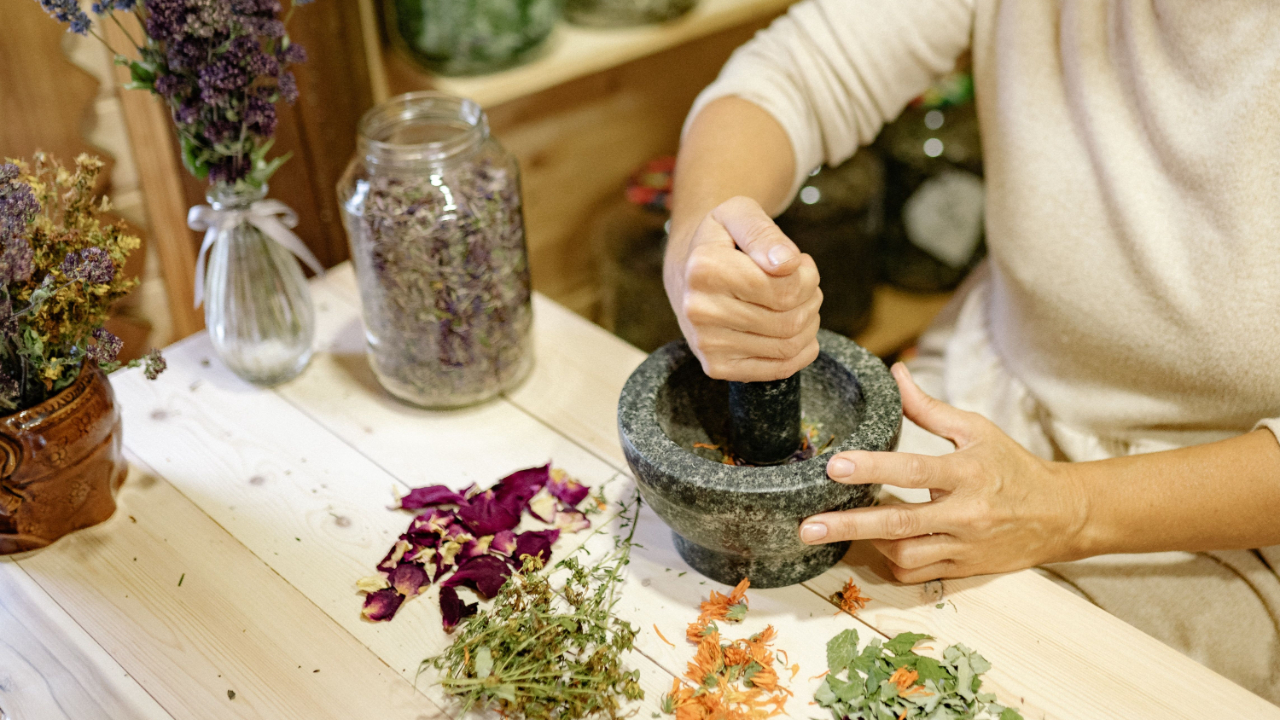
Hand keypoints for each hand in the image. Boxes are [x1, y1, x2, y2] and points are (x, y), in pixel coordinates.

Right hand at [665, 196, 821, 380]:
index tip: (799, 263)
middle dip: (810, 299)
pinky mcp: (716, 367)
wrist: (689, 274)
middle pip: (788, 319)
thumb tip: (787, 263)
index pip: (783, 287)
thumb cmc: (724, 241)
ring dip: (808, 324)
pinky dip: (801, 352)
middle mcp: (699, 310)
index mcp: (704, 268)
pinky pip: (777, 369)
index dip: (807, 276)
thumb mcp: (740, 214)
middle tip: (802, 285)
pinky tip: (797, 331)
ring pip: (787, 345)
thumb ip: (764, 232)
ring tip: (797, 303)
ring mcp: (706, 344)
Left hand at [799, 363, 1090, 582]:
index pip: (913, 469)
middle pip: (899, 523)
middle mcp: (965, 512)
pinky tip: (882, 545)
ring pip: (905, 553)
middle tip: (808, 526)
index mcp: (967, 472)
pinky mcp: (963, 568)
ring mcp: (964, 544)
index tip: (835, 467)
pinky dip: (894, 562)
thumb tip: (896, 372)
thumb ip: (929, 408)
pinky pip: (917, 572)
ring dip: (871, 541)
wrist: (1060, 516)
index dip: (873, 468)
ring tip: (846, 528)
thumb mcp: (976, 430)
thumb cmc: (1012, 467)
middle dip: (850, 525)